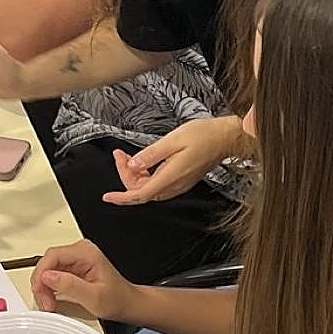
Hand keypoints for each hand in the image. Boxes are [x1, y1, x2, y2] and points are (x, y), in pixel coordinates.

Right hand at [31, 240, 139, 320]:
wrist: (127, 304)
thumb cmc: (117, 300)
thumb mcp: (93, 297)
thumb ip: (70, 285)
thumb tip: (48, 276)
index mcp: (86, 253)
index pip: (53, 255)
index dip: (41, 274)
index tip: (39, 291)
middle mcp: (80, 251)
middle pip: (48, 262)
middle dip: (42, 284)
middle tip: (45, 302)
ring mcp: (76, 259)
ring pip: (48, 269)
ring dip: (44, 288)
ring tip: (49, 304)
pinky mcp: (72, 268)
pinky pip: (53, 275)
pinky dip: (49, 288)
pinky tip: (52, 299)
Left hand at [103, 115, 244, 205]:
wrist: (224, 138)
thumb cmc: (203, 135)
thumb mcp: (173, 139)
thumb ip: (151, 154)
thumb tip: (133, 164)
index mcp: (171, 176)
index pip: (140, 194)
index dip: (121, 198)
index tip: (107, 197)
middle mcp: (174, 185)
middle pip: (142, 191)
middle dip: (126, 174)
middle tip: (119, 155)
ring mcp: (179, 184)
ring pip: (149, 188)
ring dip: (134, 174)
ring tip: (127, 155)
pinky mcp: (181, 179)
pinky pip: (157, 183)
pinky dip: (145, 174)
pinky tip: (142, 161)